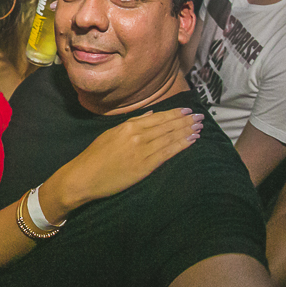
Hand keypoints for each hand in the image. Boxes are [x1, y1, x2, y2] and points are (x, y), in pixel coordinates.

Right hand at [63, 108, 201, 207]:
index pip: (158, 117)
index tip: (188, 110)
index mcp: (128, 126)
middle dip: (186, 120)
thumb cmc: (95, 156)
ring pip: (170, 137)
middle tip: (201, 116)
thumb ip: (132, 123)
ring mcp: (142, 151)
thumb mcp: (111, 133)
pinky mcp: (145, 166)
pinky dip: (181, 145)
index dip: (175, 113)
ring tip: (200, 127)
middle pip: (167, 126)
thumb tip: (151, 114)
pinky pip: (167, 153)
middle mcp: (137, 135)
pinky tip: (191, 140)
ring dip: (187, 131)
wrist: (84, 176)